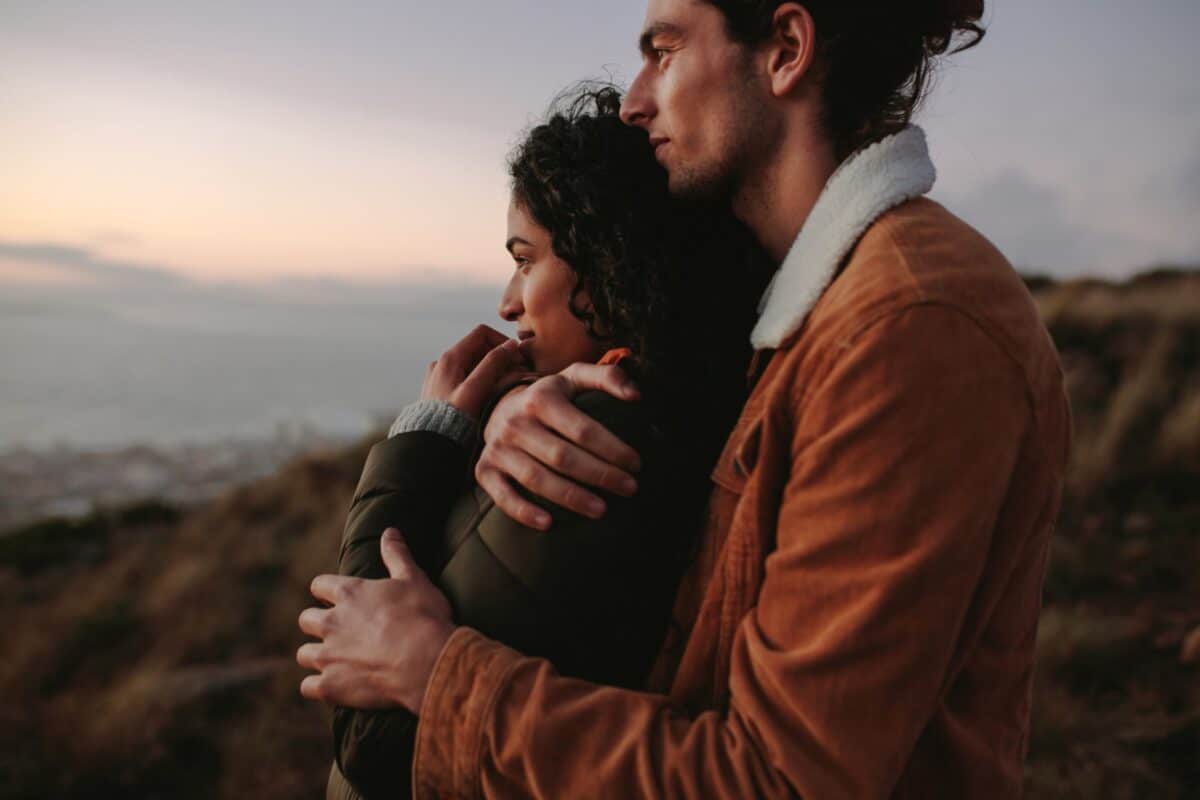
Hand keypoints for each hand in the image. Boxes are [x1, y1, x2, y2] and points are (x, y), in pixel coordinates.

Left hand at [297, 529, 455, 714]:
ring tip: (334, 660)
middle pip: (306, 620)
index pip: (319, 586)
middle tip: (337, 631)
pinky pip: (308, 687)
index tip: (335, 597)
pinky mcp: (331, 686)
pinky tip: (334, 686)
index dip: (326, 591)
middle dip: (317, 625)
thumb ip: (397, 555)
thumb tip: (390, 531)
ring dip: (316, 656)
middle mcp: (331, 622)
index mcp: (349, 593)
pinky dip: (318, 686)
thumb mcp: (414, 579)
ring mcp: (328, 655)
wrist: (428, 661)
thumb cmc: (423, 617)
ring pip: (304, 654)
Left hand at [421, 325, 526, 419]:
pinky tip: (487, 398)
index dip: (502, 342)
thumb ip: (493, 365)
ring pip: (472, 363)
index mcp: (450, 358)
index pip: (482, 333)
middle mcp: (442, 363)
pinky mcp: (440, 391)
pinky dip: (479, 381)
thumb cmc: (452, 421)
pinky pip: (465, 378)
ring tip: (503, 388)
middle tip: (515, 375)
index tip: (517, 359)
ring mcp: (440, 377)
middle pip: (478, 348)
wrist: (428, 447)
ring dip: (491, 370)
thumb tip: (511, 345)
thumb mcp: (476, 390)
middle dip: (499, 357)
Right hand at [475, 363, 642, 530]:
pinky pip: (503, 496)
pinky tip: (549, 524)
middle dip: (600, 475)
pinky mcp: (485, 470)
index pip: (582, 430)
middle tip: (630, 489)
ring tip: (602, 510)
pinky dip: (524, 512)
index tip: (636, 465)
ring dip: (571, 498)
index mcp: (541, 398)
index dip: (613, 449)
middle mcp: (516, 423)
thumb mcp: (574, 378)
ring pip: (537, 479)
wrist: (497, 407)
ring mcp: (498, 448)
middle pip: (563, 457)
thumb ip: (607, 377)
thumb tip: (636, 395)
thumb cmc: (548, 397)